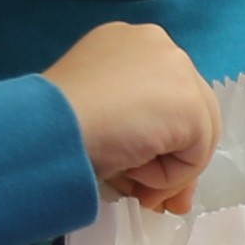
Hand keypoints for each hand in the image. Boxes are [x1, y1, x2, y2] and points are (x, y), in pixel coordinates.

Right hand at [47, 23, 217, 211]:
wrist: (49, 126)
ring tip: (130, 183)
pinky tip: (132, 168)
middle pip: (188, 115)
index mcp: (128, 43)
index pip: (164, 97)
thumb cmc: (56, 123)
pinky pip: (194, 156)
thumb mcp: (99, 121)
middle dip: (174, 164)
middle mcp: (157, 44)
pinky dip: (167, 177)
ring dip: (164, 172)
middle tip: (152, 200)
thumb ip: (136, 138)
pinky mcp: (191, 102)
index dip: (160, 141)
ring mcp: (178, 69)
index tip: (142, 177)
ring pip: (195, 137)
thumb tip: (173, 194)